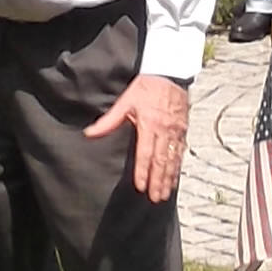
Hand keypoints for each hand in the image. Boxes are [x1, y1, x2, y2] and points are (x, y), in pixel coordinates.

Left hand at [88, 70, 190, 203]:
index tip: (140, 187)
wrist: (170, 72)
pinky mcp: (183, 130)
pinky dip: (177, 167)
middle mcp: (164, 131)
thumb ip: (109, 120)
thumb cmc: (146, 87)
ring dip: (168, 178)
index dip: (143, 171)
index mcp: (149, 124)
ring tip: (164, 194)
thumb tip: (89, 133)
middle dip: (158, 181)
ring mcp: (176, 131)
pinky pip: (180, 152)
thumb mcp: (125, 101)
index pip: (145, 153)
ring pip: (172, 159)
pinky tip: (175, 178)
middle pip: (161, 161)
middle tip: (155, 198)